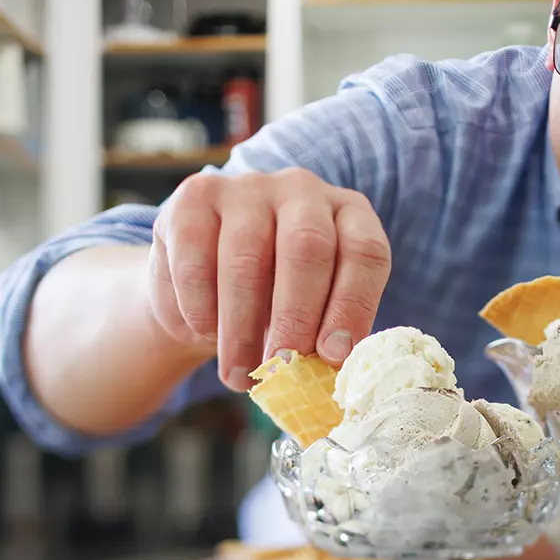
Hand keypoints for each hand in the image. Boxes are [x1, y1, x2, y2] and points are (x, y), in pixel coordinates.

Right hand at [147, 168, 392, 390]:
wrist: (209, 277)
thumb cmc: (276, 300)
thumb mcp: (314, 310)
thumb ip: (326, 333)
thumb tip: (330, 372)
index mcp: (349, 214)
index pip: (364, 251)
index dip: (352, 306)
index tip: (332, 356)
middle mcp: (303, 189)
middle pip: (307, 247)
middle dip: (296, 316)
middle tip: (283, 366)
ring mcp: (247, 186)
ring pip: (246, 260)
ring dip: (241, 328)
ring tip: (240, 374)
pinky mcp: (194, 197)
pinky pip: (196, 260)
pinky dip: (200, 308)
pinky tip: (205, 332)